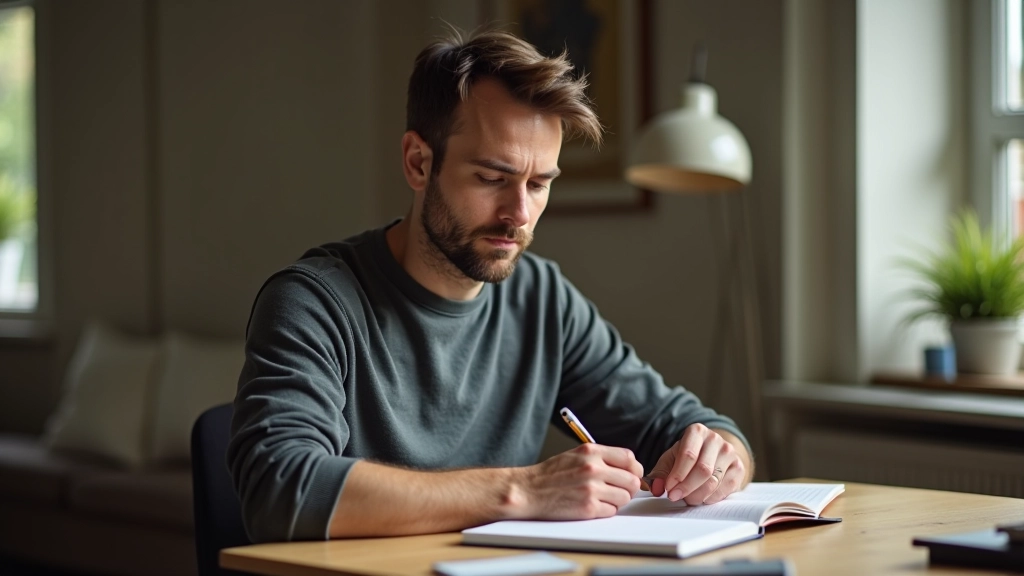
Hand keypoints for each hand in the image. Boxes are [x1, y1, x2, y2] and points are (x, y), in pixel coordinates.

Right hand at [510, 443, 643, 519]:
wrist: (528, 491)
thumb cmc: (550, 474)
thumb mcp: (576, 455)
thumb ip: (601, 457)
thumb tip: (628, 467)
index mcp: (591, 452)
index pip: (629, 458)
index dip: (634, 469)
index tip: (631, 474)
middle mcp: (593, 468)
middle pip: (632, 480)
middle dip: (628, 487)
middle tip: (618, 490)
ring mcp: (591, 489)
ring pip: (624, 497)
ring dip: (617, 500)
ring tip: (601, 498)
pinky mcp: (588, 508)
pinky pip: (612, 511)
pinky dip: (605, 510)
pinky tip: (592, 505)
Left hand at [648, 424, 745, 505]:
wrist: (712, 456)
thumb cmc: (687, 458)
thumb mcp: (670, 460)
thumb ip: (659, 474)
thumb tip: (655, 488)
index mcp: (696, 431)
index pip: (688, 455)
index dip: (677, 475)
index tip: (668, 489)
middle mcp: (715, 439)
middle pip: (703, 470)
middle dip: (686, 487)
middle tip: (675, 497)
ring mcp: (730, 453)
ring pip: (713, 481)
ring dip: (697, 495)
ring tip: (687, 498)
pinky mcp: (739, 468)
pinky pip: (724, 489)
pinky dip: (710, 498)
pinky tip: (701, 498)